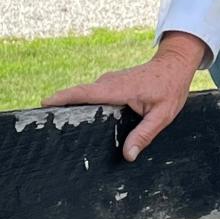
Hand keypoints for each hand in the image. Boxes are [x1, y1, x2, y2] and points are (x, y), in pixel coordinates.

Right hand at [42, 31, 207, 160]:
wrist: (176, 64)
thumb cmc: (171, 87)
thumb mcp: (163, 114)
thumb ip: (145, 134)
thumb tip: (128, 155)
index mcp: (118, 89)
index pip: (84, 92)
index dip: (63, 98)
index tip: (43, 105)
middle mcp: (109, 82)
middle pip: (78, 96)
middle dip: (62, 109)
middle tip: (46, 128)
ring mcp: (109, 81)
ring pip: (85, 95)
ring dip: (73, 108)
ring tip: (59, 128)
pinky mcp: (110, 84)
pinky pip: (92, 95)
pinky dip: (83, 105)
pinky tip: (80, 121)